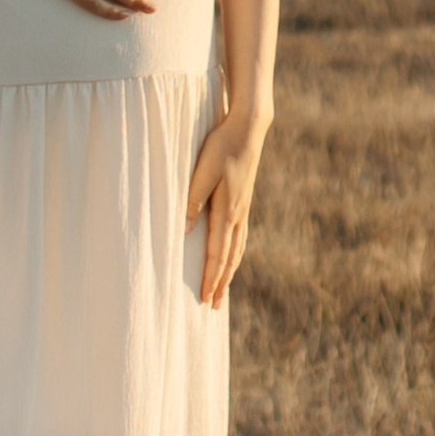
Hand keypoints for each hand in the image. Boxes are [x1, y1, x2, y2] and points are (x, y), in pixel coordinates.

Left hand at [187, 106, 269, 307]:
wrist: (249, 127)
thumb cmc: (222, 146)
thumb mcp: (202, 172)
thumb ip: (192, 200)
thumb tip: (185, 231)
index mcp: (227, 211)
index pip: (217, 254)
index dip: (210, 278)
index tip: (205, 299)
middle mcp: (238, 214)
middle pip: (229, 258)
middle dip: (220, 284)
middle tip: (213, 308)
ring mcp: (243, 208)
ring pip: (236, 249)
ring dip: (229, 272)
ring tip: (223, 291)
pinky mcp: (244, 201)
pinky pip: (240, 237)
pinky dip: (235, 254)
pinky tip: (232, 257)